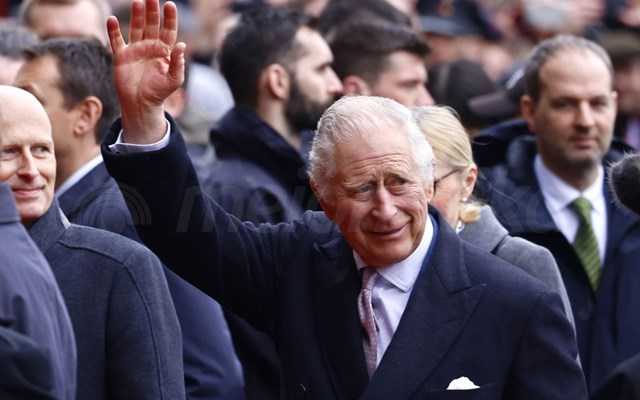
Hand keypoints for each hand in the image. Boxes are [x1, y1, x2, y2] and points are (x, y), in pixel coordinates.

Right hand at [107, 0, 185, 143]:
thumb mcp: (173, 80)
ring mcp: (135, 50)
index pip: (168, 30)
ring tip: (137, 2)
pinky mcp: (121, 56)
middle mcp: (150, 47)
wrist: (141, 105)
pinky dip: (113, 30)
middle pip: (151, 25)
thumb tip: (182, 45)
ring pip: (135, 28)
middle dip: (152, 11)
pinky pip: (116, 40)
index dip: (169, 18)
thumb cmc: (159, 93)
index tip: (170, 4)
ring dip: (136, 16)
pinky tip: (111, 19)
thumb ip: (178, 63)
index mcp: (164, 51)